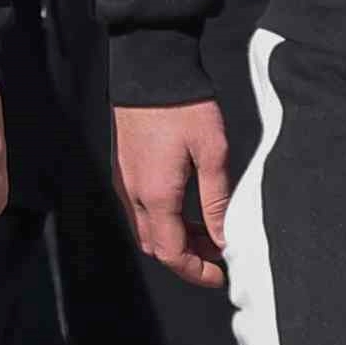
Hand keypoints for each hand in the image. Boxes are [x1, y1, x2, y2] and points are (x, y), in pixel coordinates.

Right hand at [117, 96, 232, 285]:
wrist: (150, 69)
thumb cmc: (184, 107)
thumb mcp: (213, 154)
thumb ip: (217, 201)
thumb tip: (223, 238)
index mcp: (157, 196)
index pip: (171, 254)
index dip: (196, 272)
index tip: (220, 275)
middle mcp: (134, 195)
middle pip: (156, 247)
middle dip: (187, 256)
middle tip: (218, 250)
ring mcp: (124, 183)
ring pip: (147, 230)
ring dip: (174, 238)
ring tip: (206, 228)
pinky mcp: (122, 170)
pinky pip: (140, 210)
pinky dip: (163, 220)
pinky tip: (185, 206)